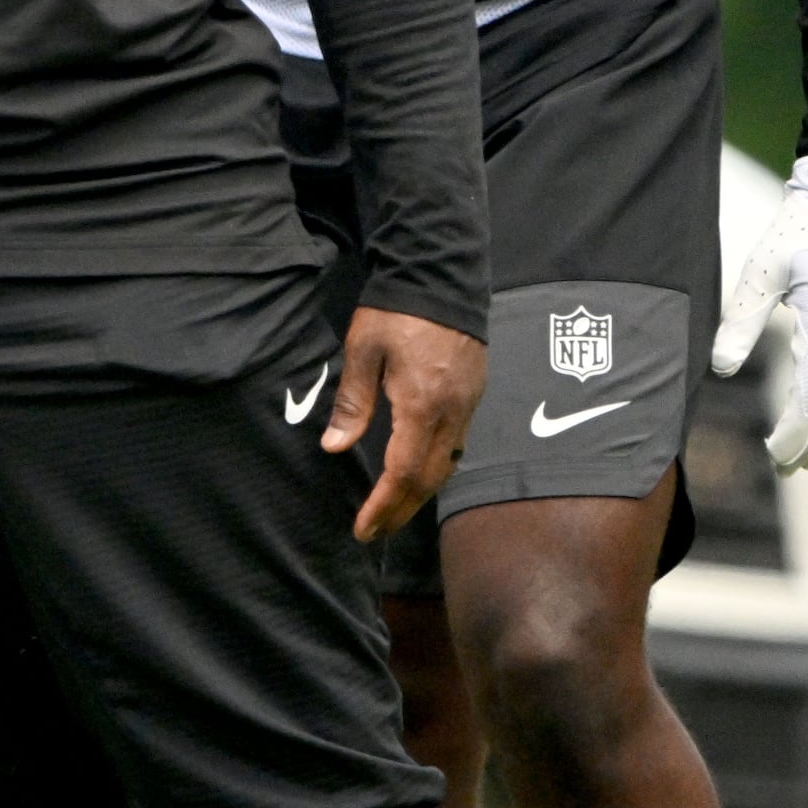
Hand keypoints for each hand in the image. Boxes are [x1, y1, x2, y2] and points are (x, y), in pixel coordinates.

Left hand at [321, 306, 484, 541]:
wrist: (441, 276)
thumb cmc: (396, 311)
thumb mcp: (364, 351)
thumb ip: (352, 402)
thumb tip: (334, 448)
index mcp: (423, 405)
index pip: (404, 472)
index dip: (384, 505)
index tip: (364, 528)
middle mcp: (452, 413)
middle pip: (430, 478)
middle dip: (402, 510)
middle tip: (374, 531)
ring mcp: (468, 405)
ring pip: (447, 465)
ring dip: (419, 494)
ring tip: (391, 512)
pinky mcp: (473, 395)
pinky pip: (456, 446)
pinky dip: (435, 470)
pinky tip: (416, 475)